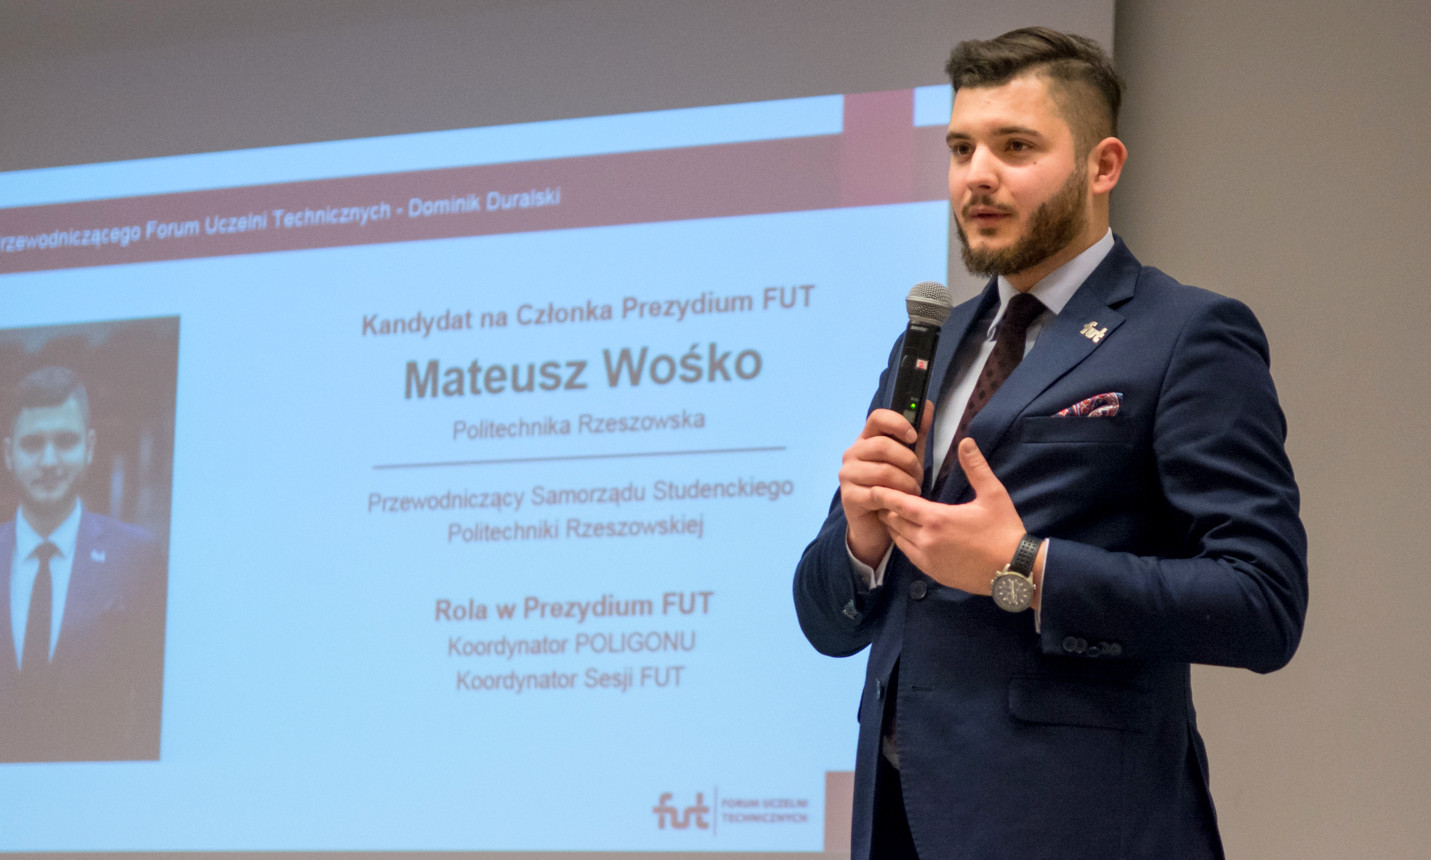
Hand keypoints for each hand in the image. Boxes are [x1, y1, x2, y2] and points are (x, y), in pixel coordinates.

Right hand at [839, 403, 930, 567]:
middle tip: (918, 476)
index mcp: (866, 440)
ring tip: (913, 492)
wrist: (876, 525)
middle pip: (882, 445)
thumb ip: (916, 434)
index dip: (898, 423)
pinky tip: (902, 503)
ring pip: (884, 471)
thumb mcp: (907, 459)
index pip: (877, 418)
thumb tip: (927, 405)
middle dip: (908, 462)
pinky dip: (896, 498)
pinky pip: (878, 493)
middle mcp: (852, 454)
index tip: (913, 437)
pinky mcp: (849, 497)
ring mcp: (847, 475)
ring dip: (906, 483)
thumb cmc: (893, 487)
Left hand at [870, 437, 1026, 595]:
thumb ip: (976, 467)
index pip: (900, 504)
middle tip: (882, 498)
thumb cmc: (1004, 531)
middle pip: (894, 522)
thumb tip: (966, 441)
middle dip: (888, 509)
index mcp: (937, 519)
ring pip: (899, 540)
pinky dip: (905, 543)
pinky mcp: (933, 573)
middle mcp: (926, 541)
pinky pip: (909, 555)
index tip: (873, 487)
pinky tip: (908, 535)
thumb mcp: (993, 495)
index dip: (885, 495)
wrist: (1014, 571)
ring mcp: (928, 559)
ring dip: (895, 527)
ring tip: (892, 514)